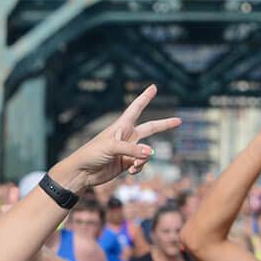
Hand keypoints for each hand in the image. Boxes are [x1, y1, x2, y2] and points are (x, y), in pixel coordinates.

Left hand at [53, 86, 180, 191]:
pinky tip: (130, 172)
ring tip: (133, 165)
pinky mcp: (126, 164)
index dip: (145, 97)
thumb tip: (151, 154)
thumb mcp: (111, 147)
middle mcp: (126, 137)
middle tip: (179, 120)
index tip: (153, 87)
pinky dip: (139, 168)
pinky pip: (140, 164)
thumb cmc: (91, 154)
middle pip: (150, 128)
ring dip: (144, 159)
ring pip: (146, 152)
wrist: (81, 173)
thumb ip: (133, 150)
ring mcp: (127, 151)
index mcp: (121, 126)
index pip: (136, 108)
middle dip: (164, 125)